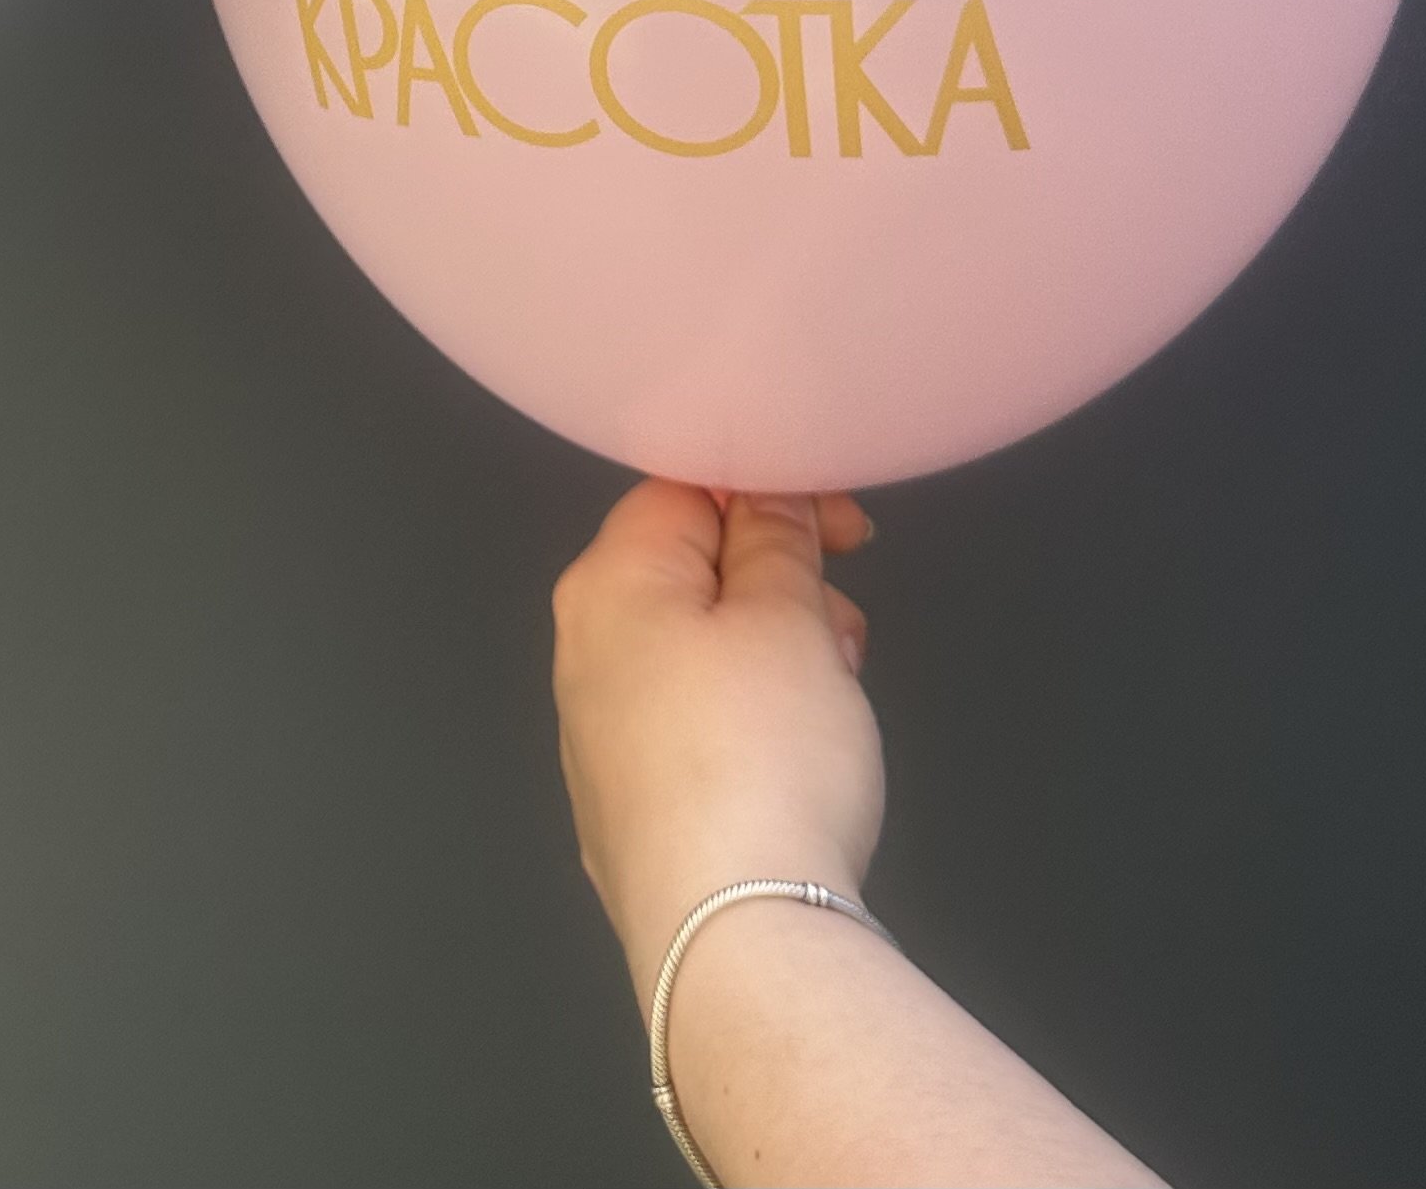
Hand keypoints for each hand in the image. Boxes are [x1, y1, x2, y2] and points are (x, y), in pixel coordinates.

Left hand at [550, 478, 880, 1001]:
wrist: (734, 935)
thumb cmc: (761, 758)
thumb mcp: (788, 620)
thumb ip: (777, 540)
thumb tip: (764, 499)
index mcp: (606, 584)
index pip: (681, 489)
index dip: (769, 491)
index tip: (844, 529)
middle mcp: (582, 652)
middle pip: (686, 572)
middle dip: (778, 582)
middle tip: (842, 625)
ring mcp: (597, 738)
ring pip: (696, 652)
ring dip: (774, 651)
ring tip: (831, 693)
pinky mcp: (629, 810)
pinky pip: (692, 727)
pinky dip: (749, 719)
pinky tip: (795, 760)